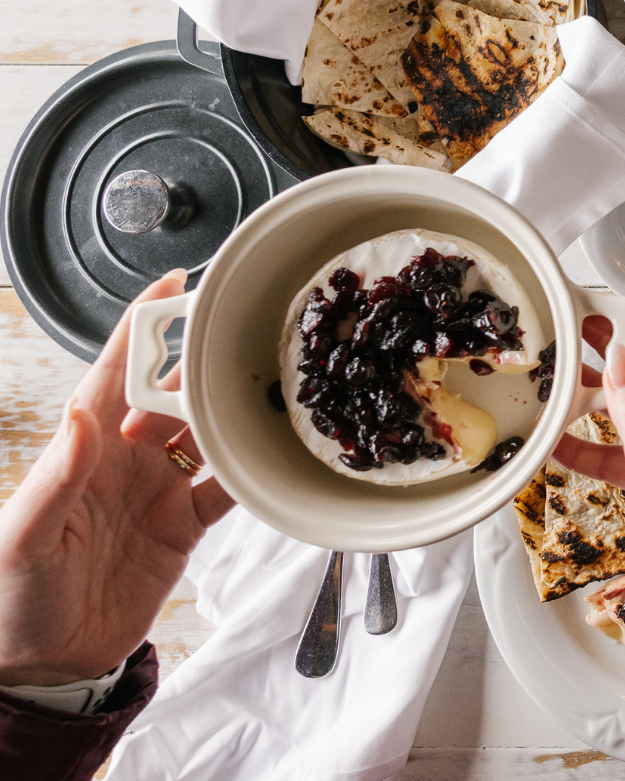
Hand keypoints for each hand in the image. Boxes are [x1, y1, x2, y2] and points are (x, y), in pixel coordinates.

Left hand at [0, 273, 235, 686]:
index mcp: (84, 449)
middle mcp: (125, 459)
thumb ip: (56, 478)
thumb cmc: (13, 598)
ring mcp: (158, 489)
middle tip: (248, 328)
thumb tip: (81, 412)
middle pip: (175, 393)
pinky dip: (254, 471)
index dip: (145, 328)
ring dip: (237, 408)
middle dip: (207, 358)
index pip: (117, 373)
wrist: (42, 663)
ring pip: (208, 431)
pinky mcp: (184, 526)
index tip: (175, 285)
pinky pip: (228, 487)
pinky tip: (276, 453)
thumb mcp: (26, 538)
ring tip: (275, 379)